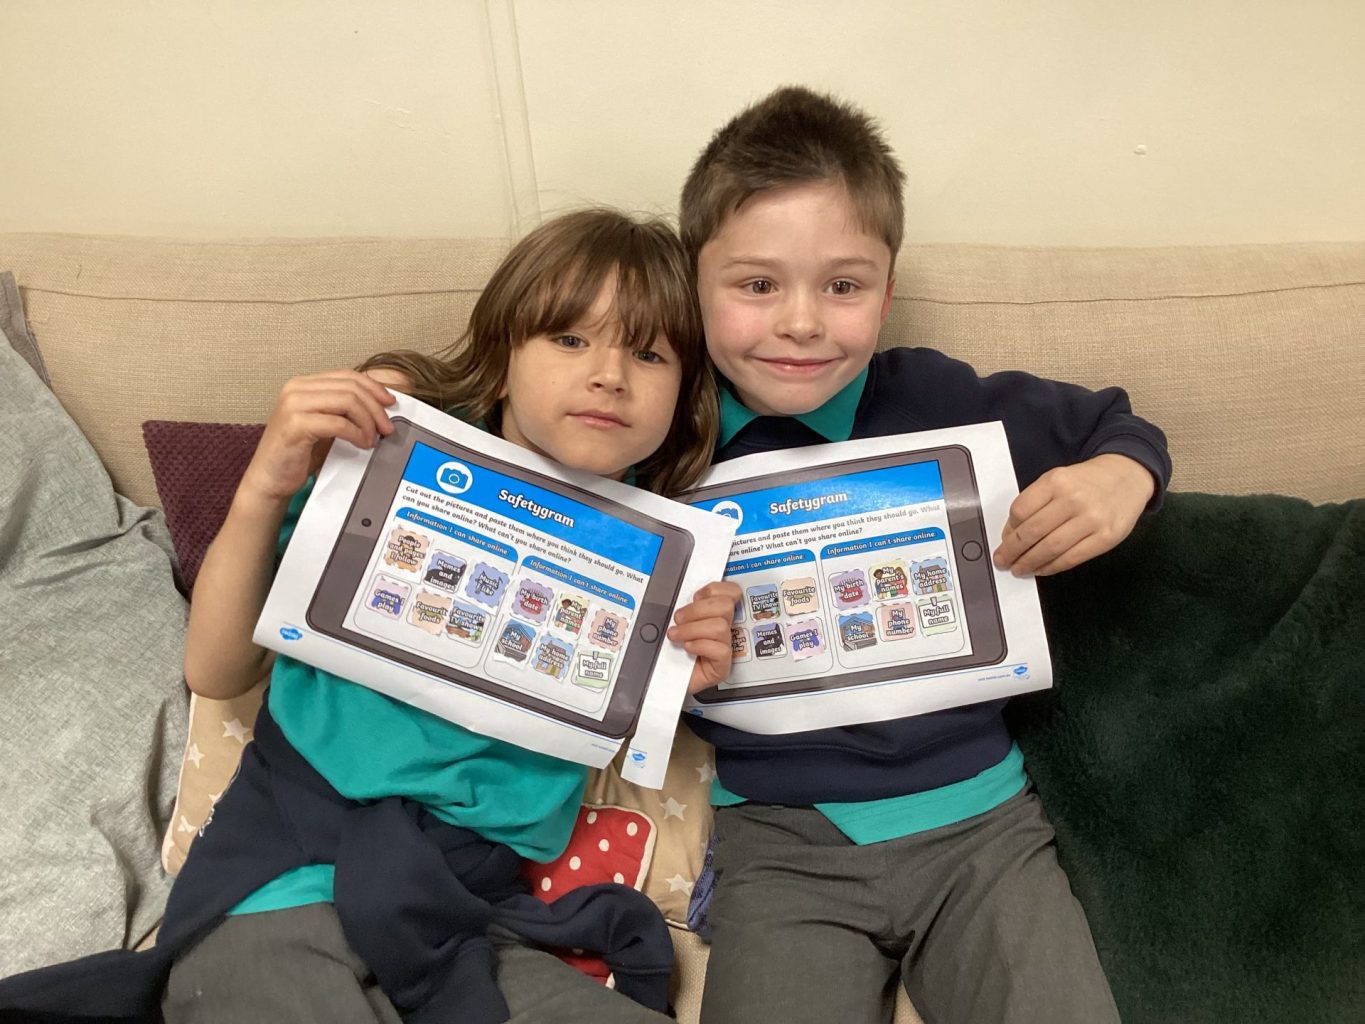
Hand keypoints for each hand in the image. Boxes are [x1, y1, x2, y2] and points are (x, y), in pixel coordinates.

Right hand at [237, 369, 399, 504]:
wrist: (269, 478)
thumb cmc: (297, 453)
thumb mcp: (324, 424)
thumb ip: (342, 409)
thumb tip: (378, 403)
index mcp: (303, 384)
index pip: (347, 375)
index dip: (373, 387)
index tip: (390, 403)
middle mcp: (296, 388)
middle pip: (351, 387)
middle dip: (375, 408)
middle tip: (387, 427)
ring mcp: (293, 404)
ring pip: (347, 401)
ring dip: (367, 421)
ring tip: (372, 438)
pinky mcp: (295, 425)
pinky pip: (339, 423)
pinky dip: (357, 433)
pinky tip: (362, 444)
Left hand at [667, 581, 742, 694]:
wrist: (663, 680)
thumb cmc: (669, 652)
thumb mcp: (676, 623)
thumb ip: (686, 608)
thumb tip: (683, 596)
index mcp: (716, 614)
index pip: (730, 591)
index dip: (712, 590)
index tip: (695, 597)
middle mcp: (725, 629)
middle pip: (726, 605)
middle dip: (697, 609)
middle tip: (678, 619)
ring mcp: (726, 648)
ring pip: (720, 627)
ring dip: (693, 629)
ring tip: (676, 636)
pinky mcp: (722, 667)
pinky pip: (720, 649)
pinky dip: (700, 645)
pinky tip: (687, 648)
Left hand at [992, 454, 1154, 576]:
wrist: (1127, 476)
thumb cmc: (1086, 481)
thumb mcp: (1058, 479)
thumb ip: (1035, 502)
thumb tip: (1012, 534)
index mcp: (1056, 481)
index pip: (1021, 510)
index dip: (1008, 529)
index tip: (1004, 540)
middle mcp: (1073, 499)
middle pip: (1032, 532)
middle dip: (1012, 551)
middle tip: (1002, 561)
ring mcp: (1092, 519)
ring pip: (1050, 548)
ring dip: (1029, 563)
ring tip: (1018, 569)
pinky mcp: (1106, 538)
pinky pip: (1071, 558)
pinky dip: (1052, 567)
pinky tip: (1041, 569)